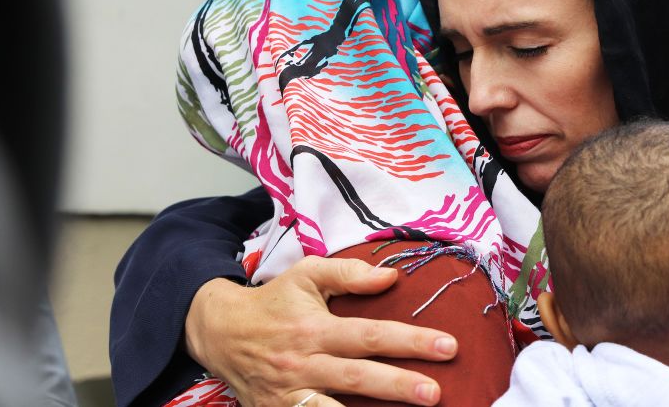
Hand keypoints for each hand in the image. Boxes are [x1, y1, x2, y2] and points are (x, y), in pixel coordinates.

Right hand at [185, 256, 457, 406]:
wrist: (220, 332)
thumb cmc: (274, 301)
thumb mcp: (306, 275)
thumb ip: (348, 273)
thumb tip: (391, 277)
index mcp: (314, 327)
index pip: (369, 335)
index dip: (409, 341)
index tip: (447, 346)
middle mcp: (303, 363)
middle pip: (358, 377)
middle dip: (399, 386)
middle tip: (436, 392)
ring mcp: (290, 394)